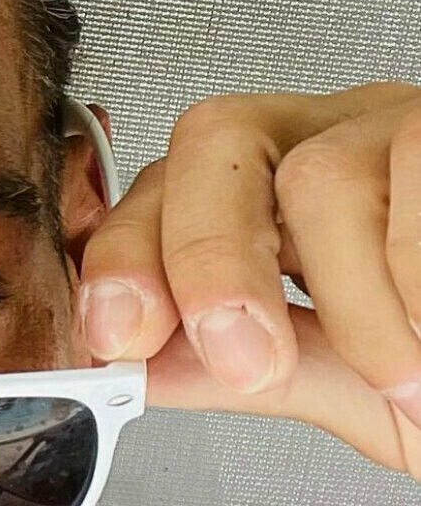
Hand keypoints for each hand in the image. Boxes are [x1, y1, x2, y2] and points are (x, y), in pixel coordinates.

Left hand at [77, 81, 420, 479]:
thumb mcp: (351, 382)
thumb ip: (245, 369)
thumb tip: (133, 366)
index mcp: (279, 198)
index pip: (165, 190)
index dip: (124, 255)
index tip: (115, 339)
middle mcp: (336, 140)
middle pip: (217, 140)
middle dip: (206, 260)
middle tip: (244, 357)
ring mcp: (409, 124)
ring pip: (321, 179)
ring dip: (358, 311)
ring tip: (411, 375)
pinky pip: (415, 180)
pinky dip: (416, 292)